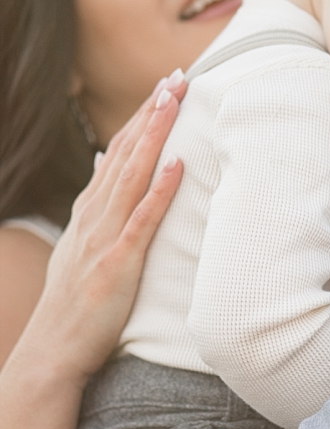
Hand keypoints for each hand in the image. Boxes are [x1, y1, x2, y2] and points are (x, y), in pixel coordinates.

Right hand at [31, 74, 185, 381]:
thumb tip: (108, 165)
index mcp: (90, 211)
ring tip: (175, 100)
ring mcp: (104, 237)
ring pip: (133, 174)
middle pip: (126, 152)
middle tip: (178, 76)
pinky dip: (159, 190)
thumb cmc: (75, 306)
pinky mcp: (117, 263)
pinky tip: (177, 164)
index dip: (143, 118)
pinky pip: (142, 220)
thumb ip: (97, 208)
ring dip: (155, 135)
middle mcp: (94, 215)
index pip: (119, 152)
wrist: (52, 353)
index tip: (165, 86)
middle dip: (152, 112)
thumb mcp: (83, 247)